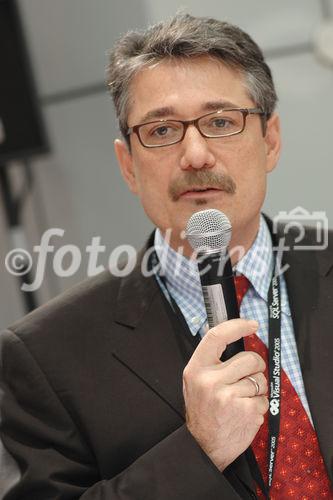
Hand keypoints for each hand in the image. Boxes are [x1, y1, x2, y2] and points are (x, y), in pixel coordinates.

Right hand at [183, 319, 267, 471]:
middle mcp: (211, 381)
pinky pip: (264, 399)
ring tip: (240, 399)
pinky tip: (244, 412)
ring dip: (256, 388)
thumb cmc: (202, 410)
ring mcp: (229, 397)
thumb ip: (210, 360)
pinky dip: (258, 405)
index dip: (237, 326)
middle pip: (249, 358)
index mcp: (196, 369)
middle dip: (255, 366)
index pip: (217, 336)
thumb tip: (229, 335)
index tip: (251, 324)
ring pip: (260, 379)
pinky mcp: (246, 412)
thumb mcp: (194, 380)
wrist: (202, 446)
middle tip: (246, 377)